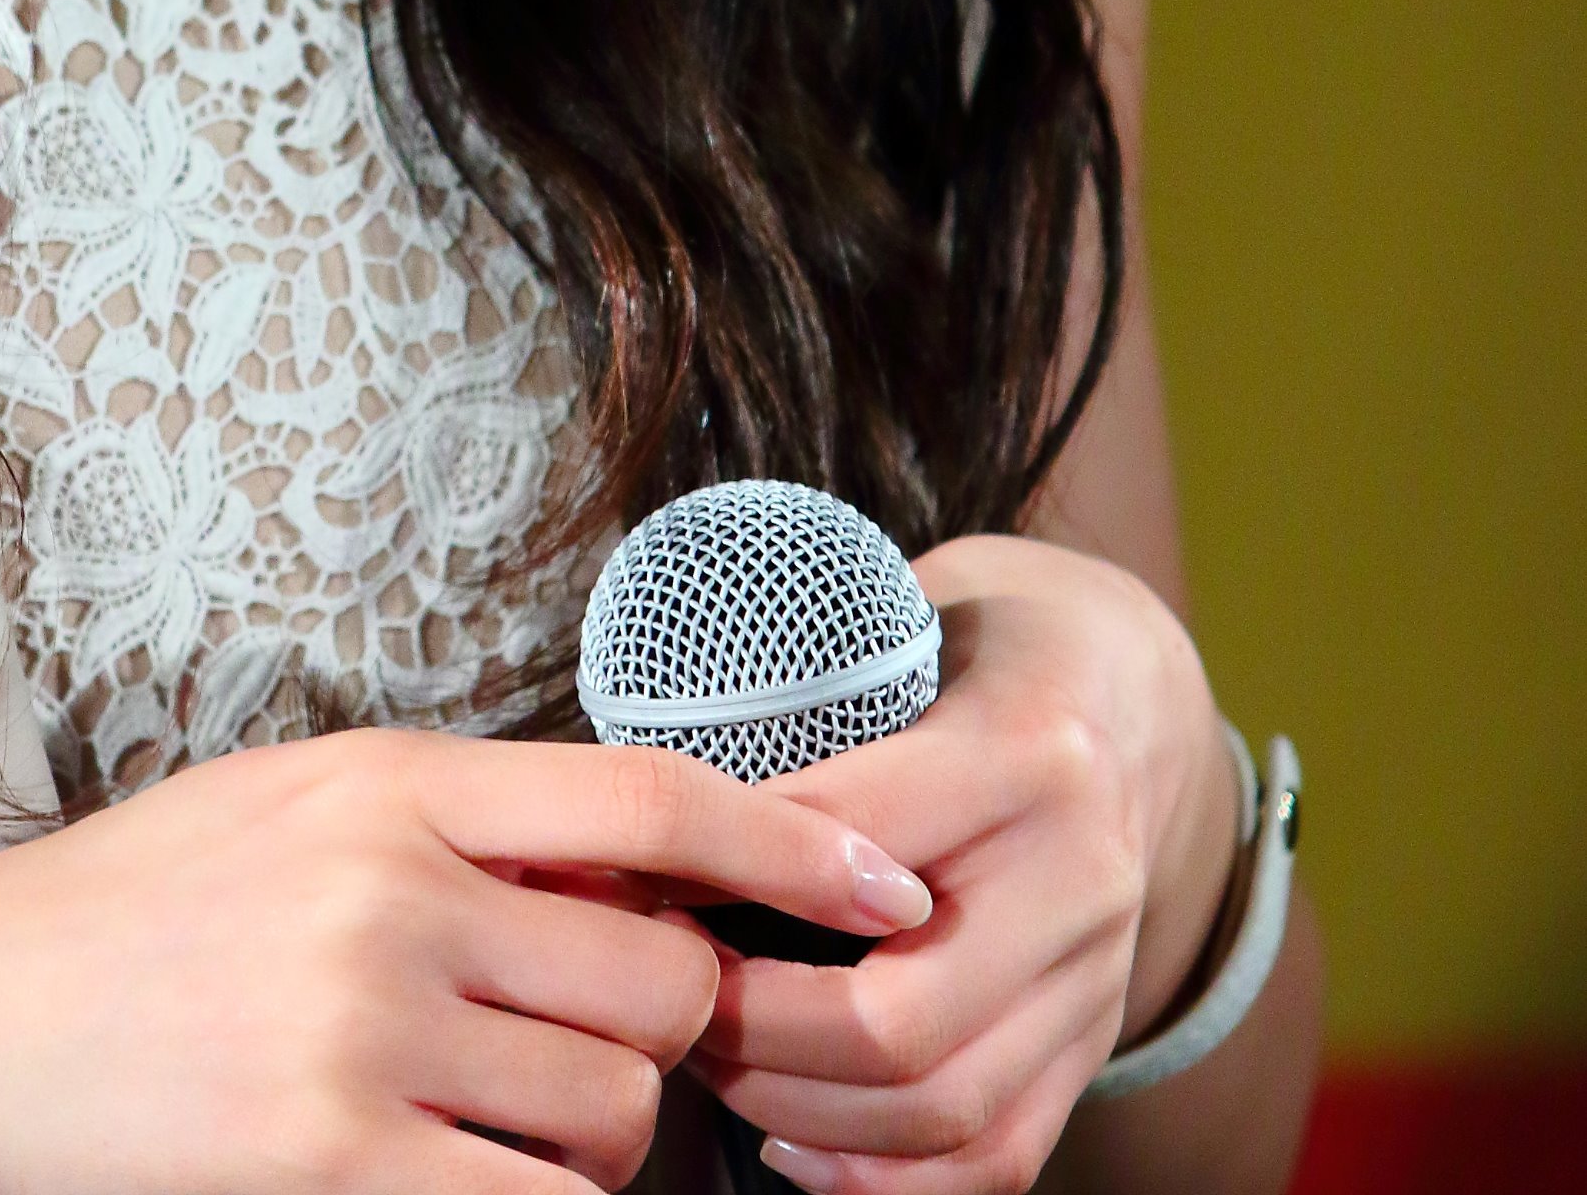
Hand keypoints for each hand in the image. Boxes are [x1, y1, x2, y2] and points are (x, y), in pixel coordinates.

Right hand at [0, 724, 935, 1194]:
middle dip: (666, 1031)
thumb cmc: (130, 914)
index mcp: (390, 780)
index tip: (898, 885)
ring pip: (612, 1111)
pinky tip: (455, 1177)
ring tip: (485, 1119)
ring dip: (593, 1138)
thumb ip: (448, 823)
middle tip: (594, 1050)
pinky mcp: (331, 1166)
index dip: (796, 844)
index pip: (649, 794)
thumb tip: (631, 858)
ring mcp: (363, 1033)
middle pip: (660, 978)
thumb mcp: (293, 806)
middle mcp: (392, 891)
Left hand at [688, 536, 1241, 1193]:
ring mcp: (1097, 980)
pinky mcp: (1095, 1045)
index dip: (724, 870)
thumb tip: (648, 779)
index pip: (851, 841)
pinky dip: (882, 1180)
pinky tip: (792, 1148)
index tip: (637, 871)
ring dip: (796, 1110)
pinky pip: (994, 1161)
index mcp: (1027, 753)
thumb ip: (807, 693)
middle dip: (750, 1027)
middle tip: (663, 989)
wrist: (1127, 694)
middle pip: (895, 1019)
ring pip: (940, 1109)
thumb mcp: (904, 623)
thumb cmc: (976, 648)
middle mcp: (1078, 879)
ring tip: (706, 1059)